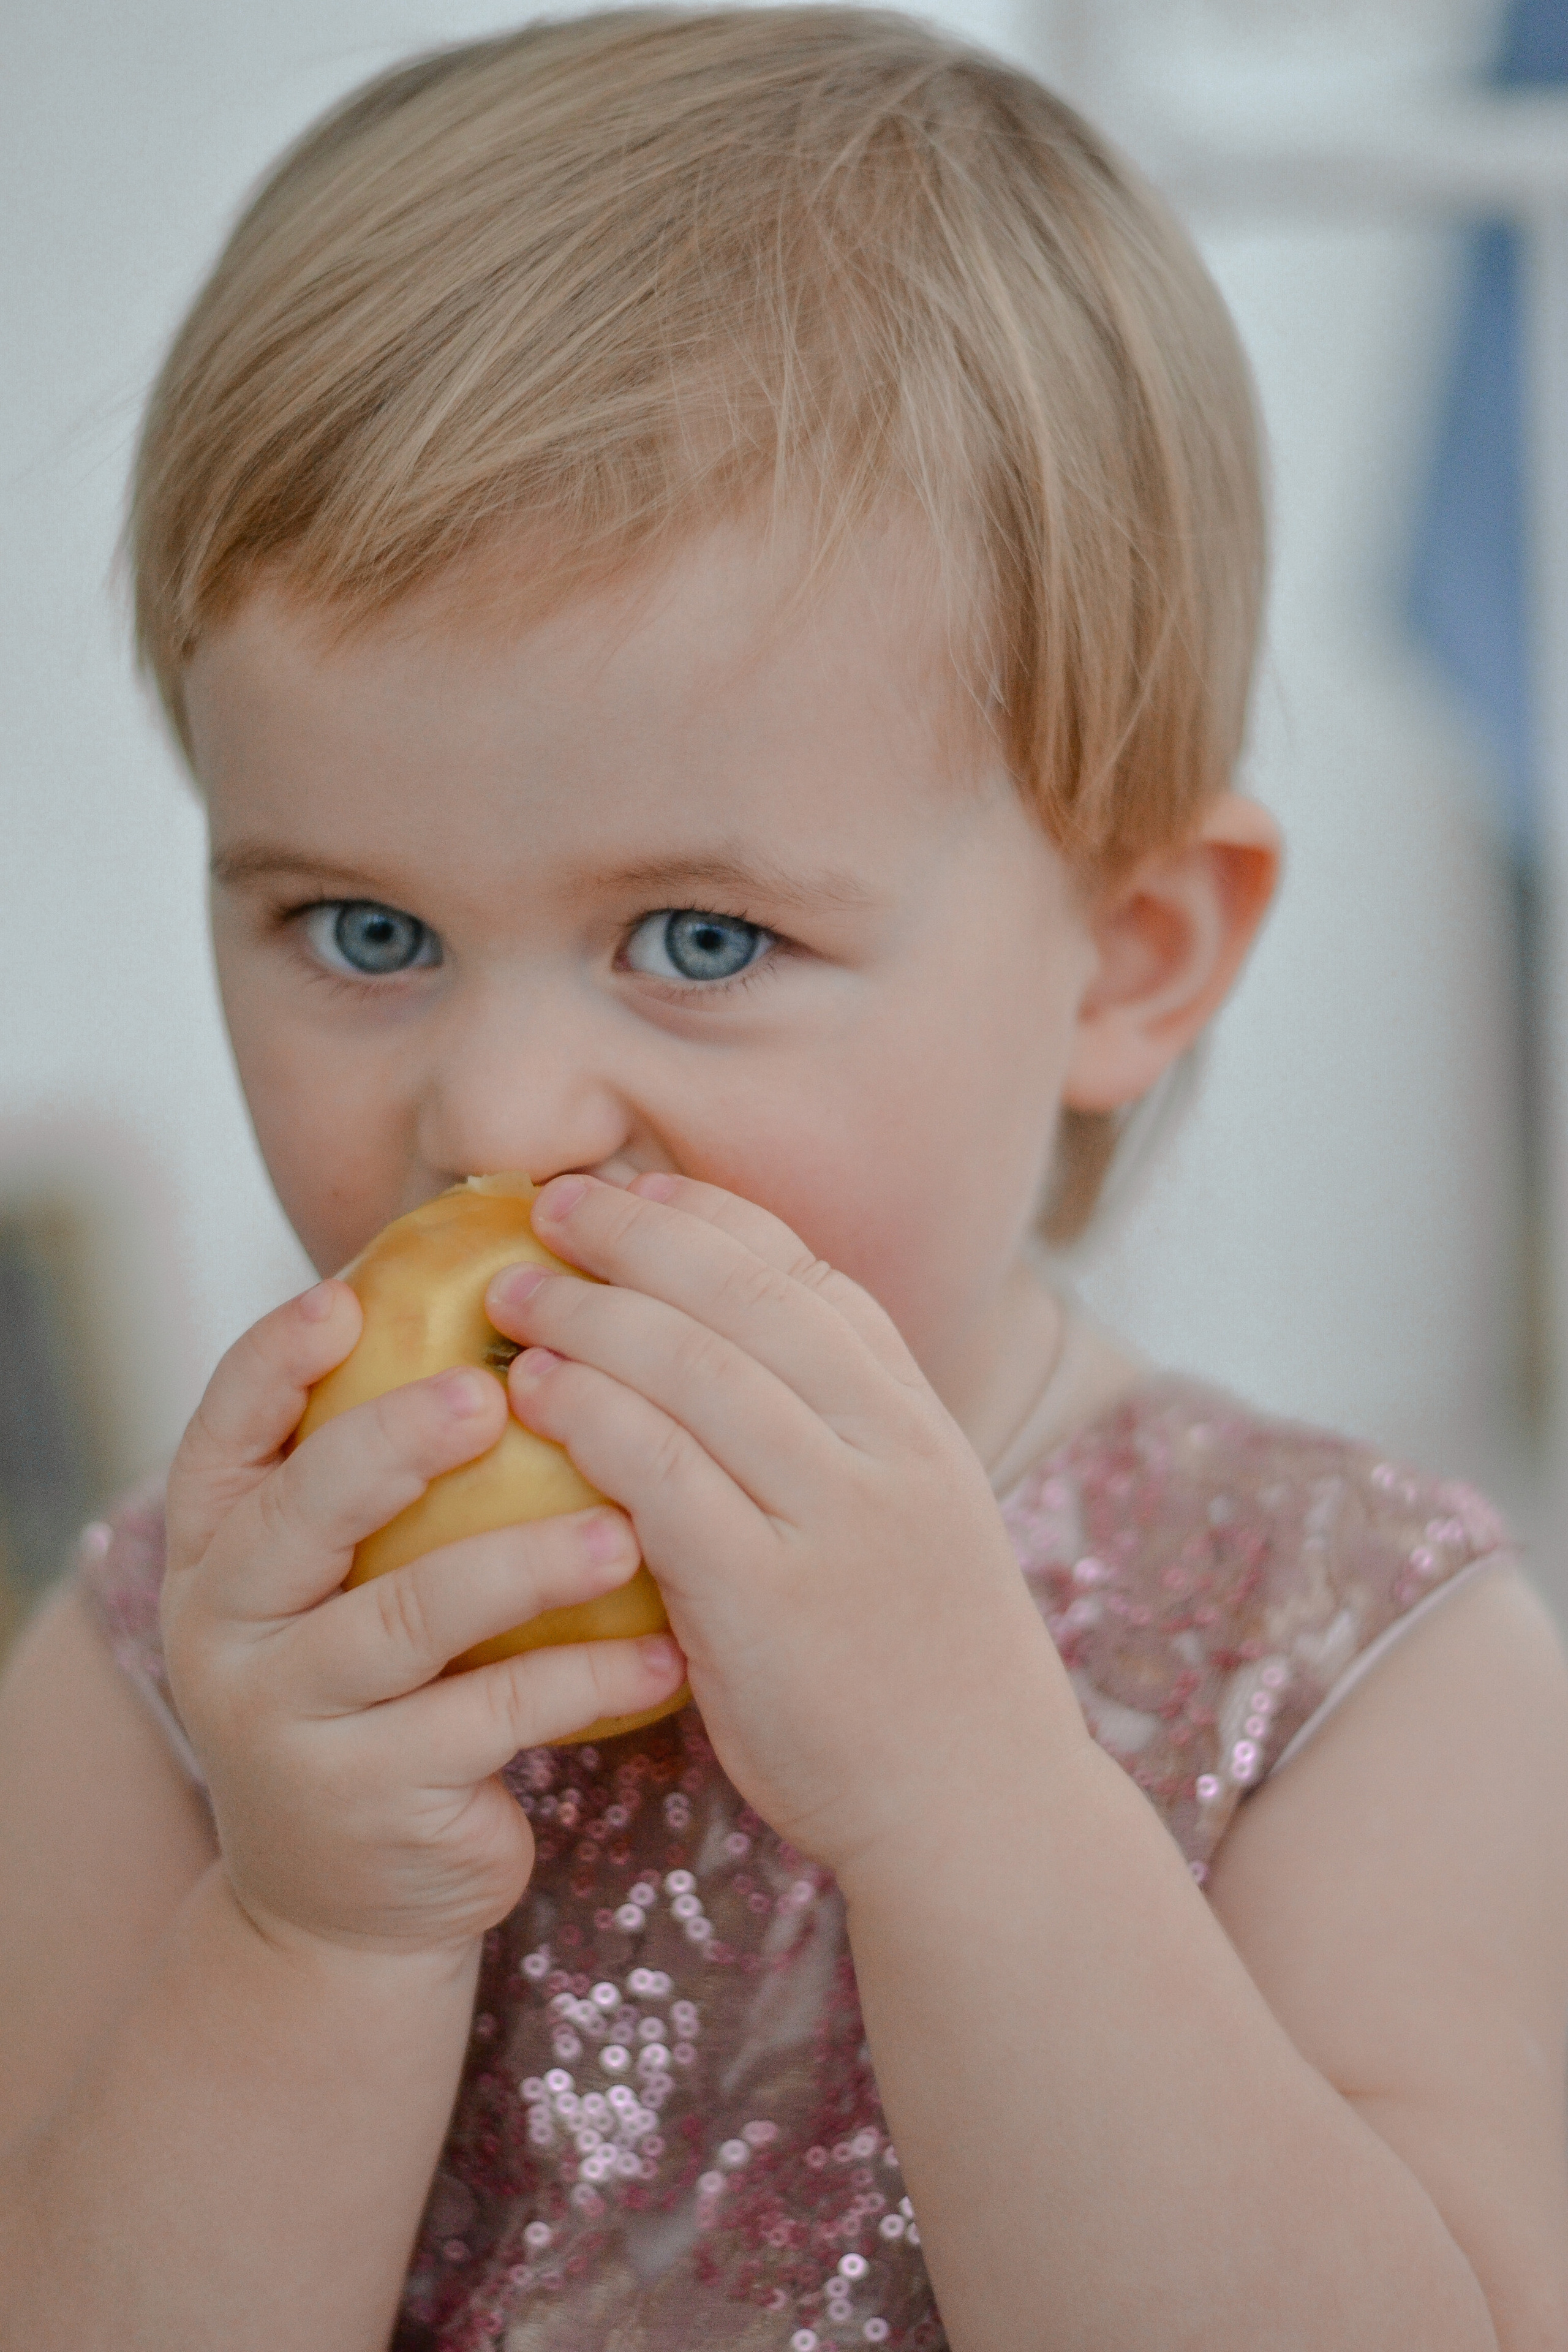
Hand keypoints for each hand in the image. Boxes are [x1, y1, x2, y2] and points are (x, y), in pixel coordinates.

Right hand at [161, 1280, 685, 1957]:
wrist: (349, 1894)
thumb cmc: (381, 1684)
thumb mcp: (349, 1578)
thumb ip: (387, 1473)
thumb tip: (514, 1309)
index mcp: (218, 1545)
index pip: (224, 1429)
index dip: (274, 1359)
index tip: (349, 1296)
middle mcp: (226, 1626)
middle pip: (299, 1512)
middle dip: (392, 1442)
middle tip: (495, 1391)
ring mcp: (286, 1721)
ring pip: (406, 1618)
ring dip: (521, 1565)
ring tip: (621, 1530)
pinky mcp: (368, 1802)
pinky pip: (491, 1718)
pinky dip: (586, 1679)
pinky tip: (667, 1654)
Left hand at [487, 1172, 1071, 1875]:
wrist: (978, 1806)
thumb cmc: (920, 1668)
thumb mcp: (911, 1521)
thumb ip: (836, 1437)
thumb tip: (718, 1355)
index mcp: (918, 1420)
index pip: (811, 1276)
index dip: (713, 1219)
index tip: (636, 1184)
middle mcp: (887, 1447)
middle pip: (746, 1298)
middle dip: (636, 1236)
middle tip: (547, 1208)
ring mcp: (835, 1518)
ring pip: (698, 1369)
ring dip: (592, 1313)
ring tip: (512, 1291)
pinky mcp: (769, 1597)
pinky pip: (664, 1471)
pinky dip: (592, 1413)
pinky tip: (535, 1391)